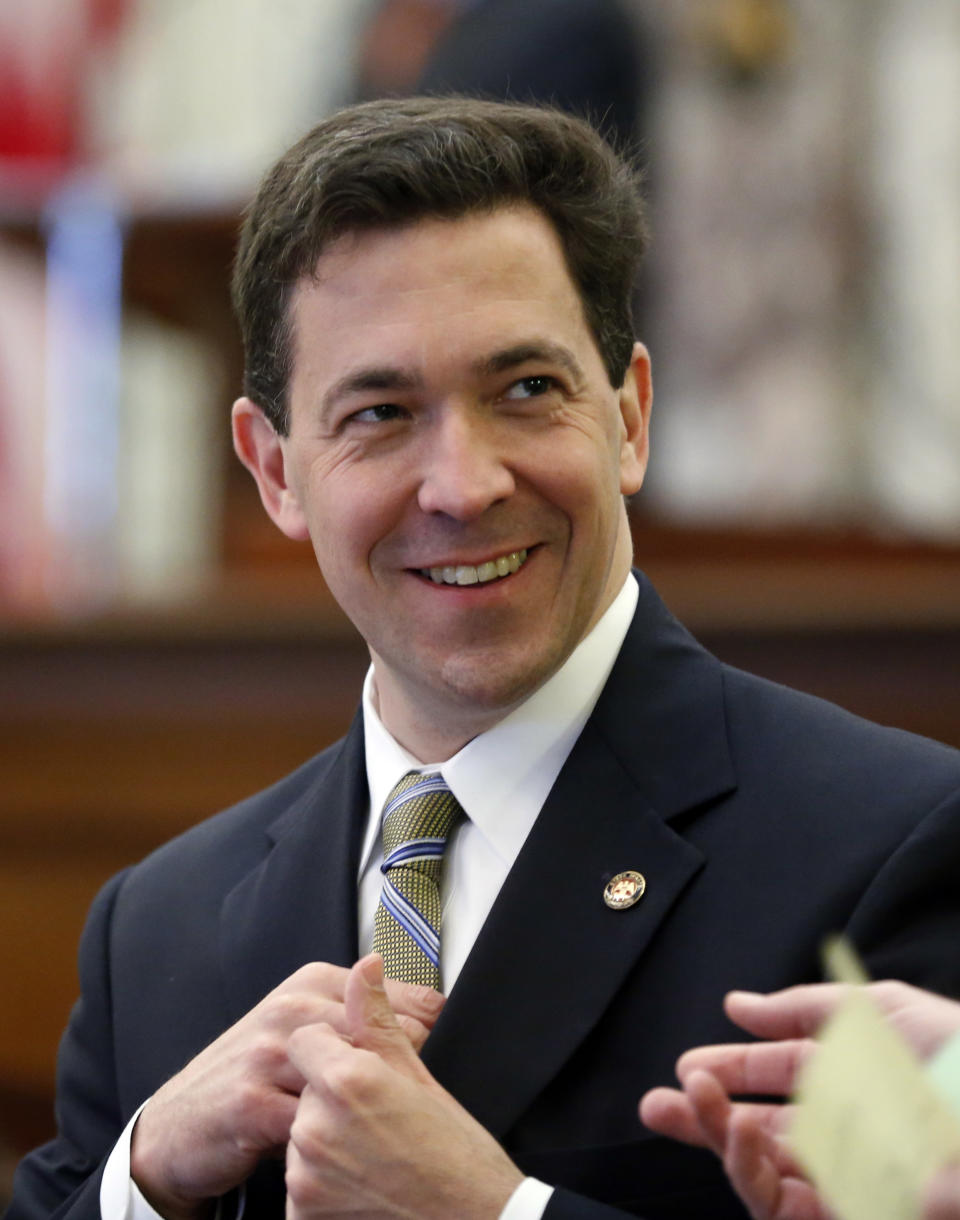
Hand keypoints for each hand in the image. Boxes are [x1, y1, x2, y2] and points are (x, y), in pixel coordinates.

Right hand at [131, 961, 444, 1218]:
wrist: (179, 1125)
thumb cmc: (254, 1076)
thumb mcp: (307, 1029)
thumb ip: (361, 1015)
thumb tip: (435, 1009)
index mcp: (315, 982)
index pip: (408, 999)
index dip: (428, 1041)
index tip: (430, 1068)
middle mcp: (294, 1008)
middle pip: (389, 1037)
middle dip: (406, 1078)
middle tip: (410, 1107)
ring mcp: (272, 1052)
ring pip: (357, 1076)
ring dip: (374, 1110)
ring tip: (381, 1130)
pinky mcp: (254, 1101)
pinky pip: (318, 1123)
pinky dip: (338, 1143)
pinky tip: (344, 1151)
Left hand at [285, 953, 523, 1219]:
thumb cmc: (456, 1156)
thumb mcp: (419, 1077)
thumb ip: (377, 1018)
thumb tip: (366, 966)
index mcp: (347, 1082)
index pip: (306, 1038)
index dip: (335, 1049)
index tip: (363, 1070)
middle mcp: (317, 1128)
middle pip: (305, 1088)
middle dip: (332, 1097)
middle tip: (380, 1121)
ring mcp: (306, 1177)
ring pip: (301, 1134)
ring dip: (327, 1140)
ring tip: (375, 1154)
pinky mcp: (301, 1217)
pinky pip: (300, 1181)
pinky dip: (323, 1184)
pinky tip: (363, 1185)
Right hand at [640, 981, 959, 1219]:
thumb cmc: (953, 1060)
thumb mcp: (877, 1013)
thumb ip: (801, 1009)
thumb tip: (734, 1006)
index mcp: (843, 1083)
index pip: (769, 1080)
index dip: (726, 1074)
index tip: (686, 1067)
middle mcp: (836, 1134)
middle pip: (753, 1132)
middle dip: (702, 1119)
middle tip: (659, 1102)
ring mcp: (842, 1180)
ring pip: (760, 1175)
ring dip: (721, 1142)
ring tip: (700, 1106)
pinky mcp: (851, 1214)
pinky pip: (786, 1210)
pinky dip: (760, 1179)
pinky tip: (748, 1140)